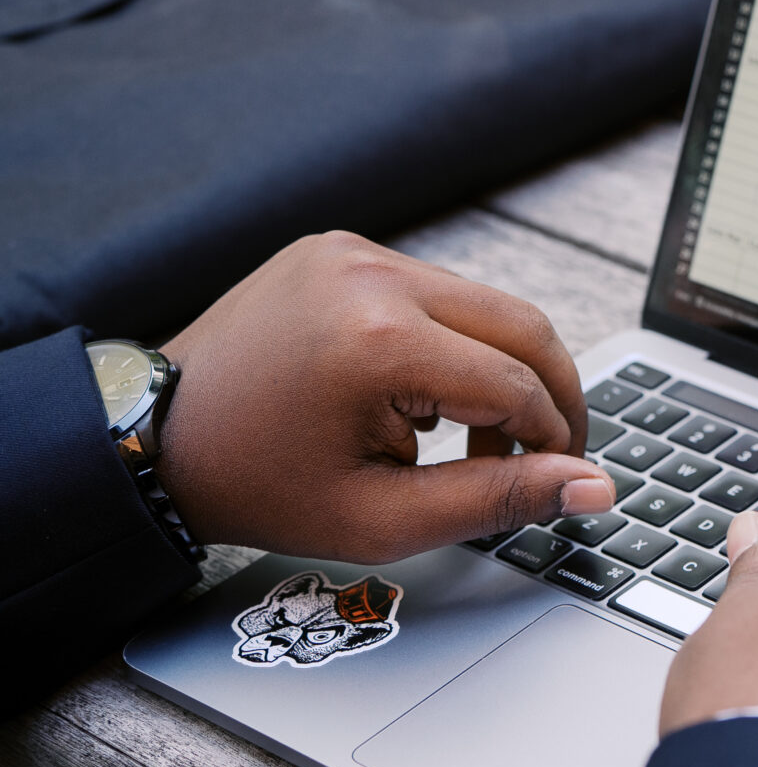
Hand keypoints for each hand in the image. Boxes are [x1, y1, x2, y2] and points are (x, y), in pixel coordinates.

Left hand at [155, 232, 611, 560]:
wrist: (154, 437)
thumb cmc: (258, 485)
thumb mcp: (383, 517)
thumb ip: (500, 498)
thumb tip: (595, 488)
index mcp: (379, 341)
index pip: (517, 383)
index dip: (553, 439)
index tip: (555, 479)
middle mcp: (372, 276)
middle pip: (521, 324)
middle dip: (550, 395)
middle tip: (548, 453)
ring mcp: (355, 253)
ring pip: (486, 305)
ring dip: (501, 370)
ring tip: (469, 439)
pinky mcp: (343, 248)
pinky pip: (436, 291)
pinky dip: (454, 343)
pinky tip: (426, 399)